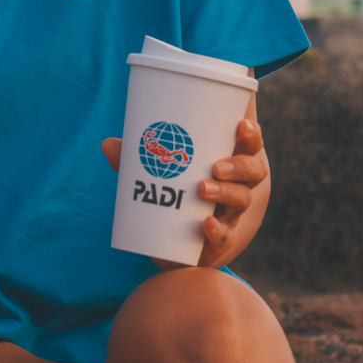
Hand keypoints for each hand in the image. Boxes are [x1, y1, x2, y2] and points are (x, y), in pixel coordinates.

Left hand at [102, 111, 270, 268]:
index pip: (250, 145)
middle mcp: (239, 185)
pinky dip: (217, 231)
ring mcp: (232, 213)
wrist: (177, 239)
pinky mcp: (220, 238)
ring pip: (240, 200)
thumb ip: (135, 157)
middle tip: (217, 166)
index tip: (241, 123)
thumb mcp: (156, 169)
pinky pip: (225, 235)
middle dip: (239, 167)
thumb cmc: (174, 189)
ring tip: (203, 188)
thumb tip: (109, 144)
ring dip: (225, 193)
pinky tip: (207, 225)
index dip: (251, 134)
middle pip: (254, 172)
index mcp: (230, 160)